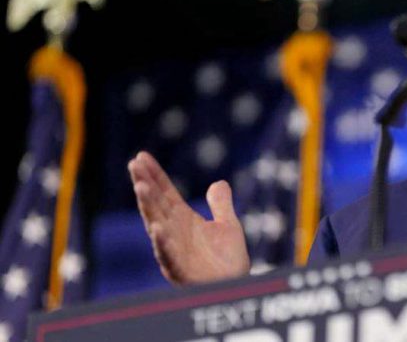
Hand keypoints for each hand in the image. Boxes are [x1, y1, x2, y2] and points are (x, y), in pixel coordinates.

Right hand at [127, 151, 249, 284]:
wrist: (235, 287)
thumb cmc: (227, 261)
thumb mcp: (228, 226)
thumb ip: (220, 205)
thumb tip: (218, 183)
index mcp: (183, 220)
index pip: (165, 193)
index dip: (154, 175)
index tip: (141, 156)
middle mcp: (174, 232)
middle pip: (156, 204)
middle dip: (145, 184)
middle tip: (134, 164)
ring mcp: (174, 250)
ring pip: (157, 226)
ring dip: (148, 207)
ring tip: (141, 187)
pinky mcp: (180, 270)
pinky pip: (168, 255)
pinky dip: (162, 242)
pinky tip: (157, 227)